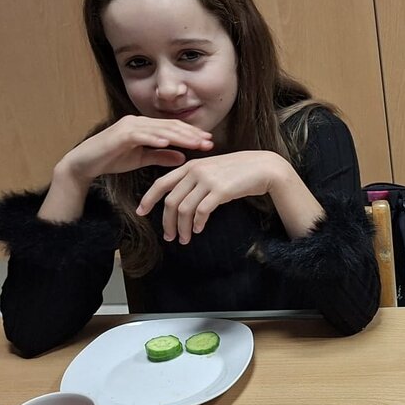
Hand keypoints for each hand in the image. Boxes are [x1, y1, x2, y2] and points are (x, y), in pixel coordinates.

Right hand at [60, 115, 214, 183]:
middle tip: (209, 142)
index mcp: (144, 126)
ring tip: (196, 143)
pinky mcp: (120, 135)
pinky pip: (141, 135)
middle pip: (170, 126)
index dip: (191, 134)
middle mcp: (138, 122)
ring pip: (159, 129)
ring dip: (179, 136)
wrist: (85, 163)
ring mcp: (128, 126)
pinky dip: (154, 138)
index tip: (209, 142)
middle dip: (191, 134)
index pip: (173, 128)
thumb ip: (161, 156)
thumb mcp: (142, 158)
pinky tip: (168, 143)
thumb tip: (183, 158)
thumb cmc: (112, 159)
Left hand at [136, 151, 291, 243]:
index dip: (148, 199)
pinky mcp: (220, 190)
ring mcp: (208, 180)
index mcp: (191, 166)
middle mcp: (196, 171)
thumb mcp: (213, 170)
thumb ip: (196, 179)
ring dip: (182, 228)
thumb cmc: (239, 171)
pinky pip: (202, 211)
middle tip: (169, 237)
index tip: (141, 212)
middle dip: (167, 222)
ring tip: (184, 239)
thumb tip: (181, 199)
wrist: (264, 167)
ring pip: (185, 209)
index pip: (161, 183)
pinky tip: (198, 230)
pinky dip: (197, 223)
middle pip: (171, 201)